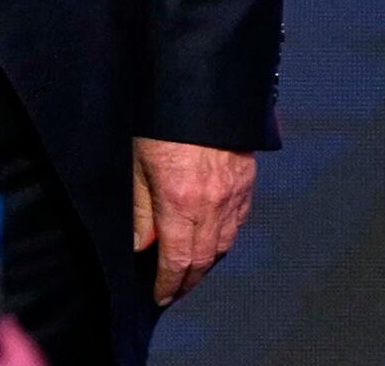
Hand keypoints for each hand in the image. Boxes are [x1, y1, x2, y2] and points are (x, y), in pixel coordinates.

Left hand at [131, 136, 255, 305]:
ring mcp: (234, 195)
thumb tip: (141, 245)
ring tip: (190, 271)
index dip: (169, 283)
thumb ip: (140, 209)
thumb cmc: (161, 121)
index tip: (160, 295)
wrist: (202, 89)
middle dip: (188, 280)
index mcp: (181, 203)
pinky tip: (213, 240)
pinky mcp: (247, 183)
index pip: (178, 260)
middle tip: (173, 290)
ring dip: (207, 262)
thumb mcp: (137, 164)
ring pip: (224, 244)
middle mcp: (213, 205)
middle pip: (204, 259)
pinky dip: (224, 238)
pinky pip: (238, 222)